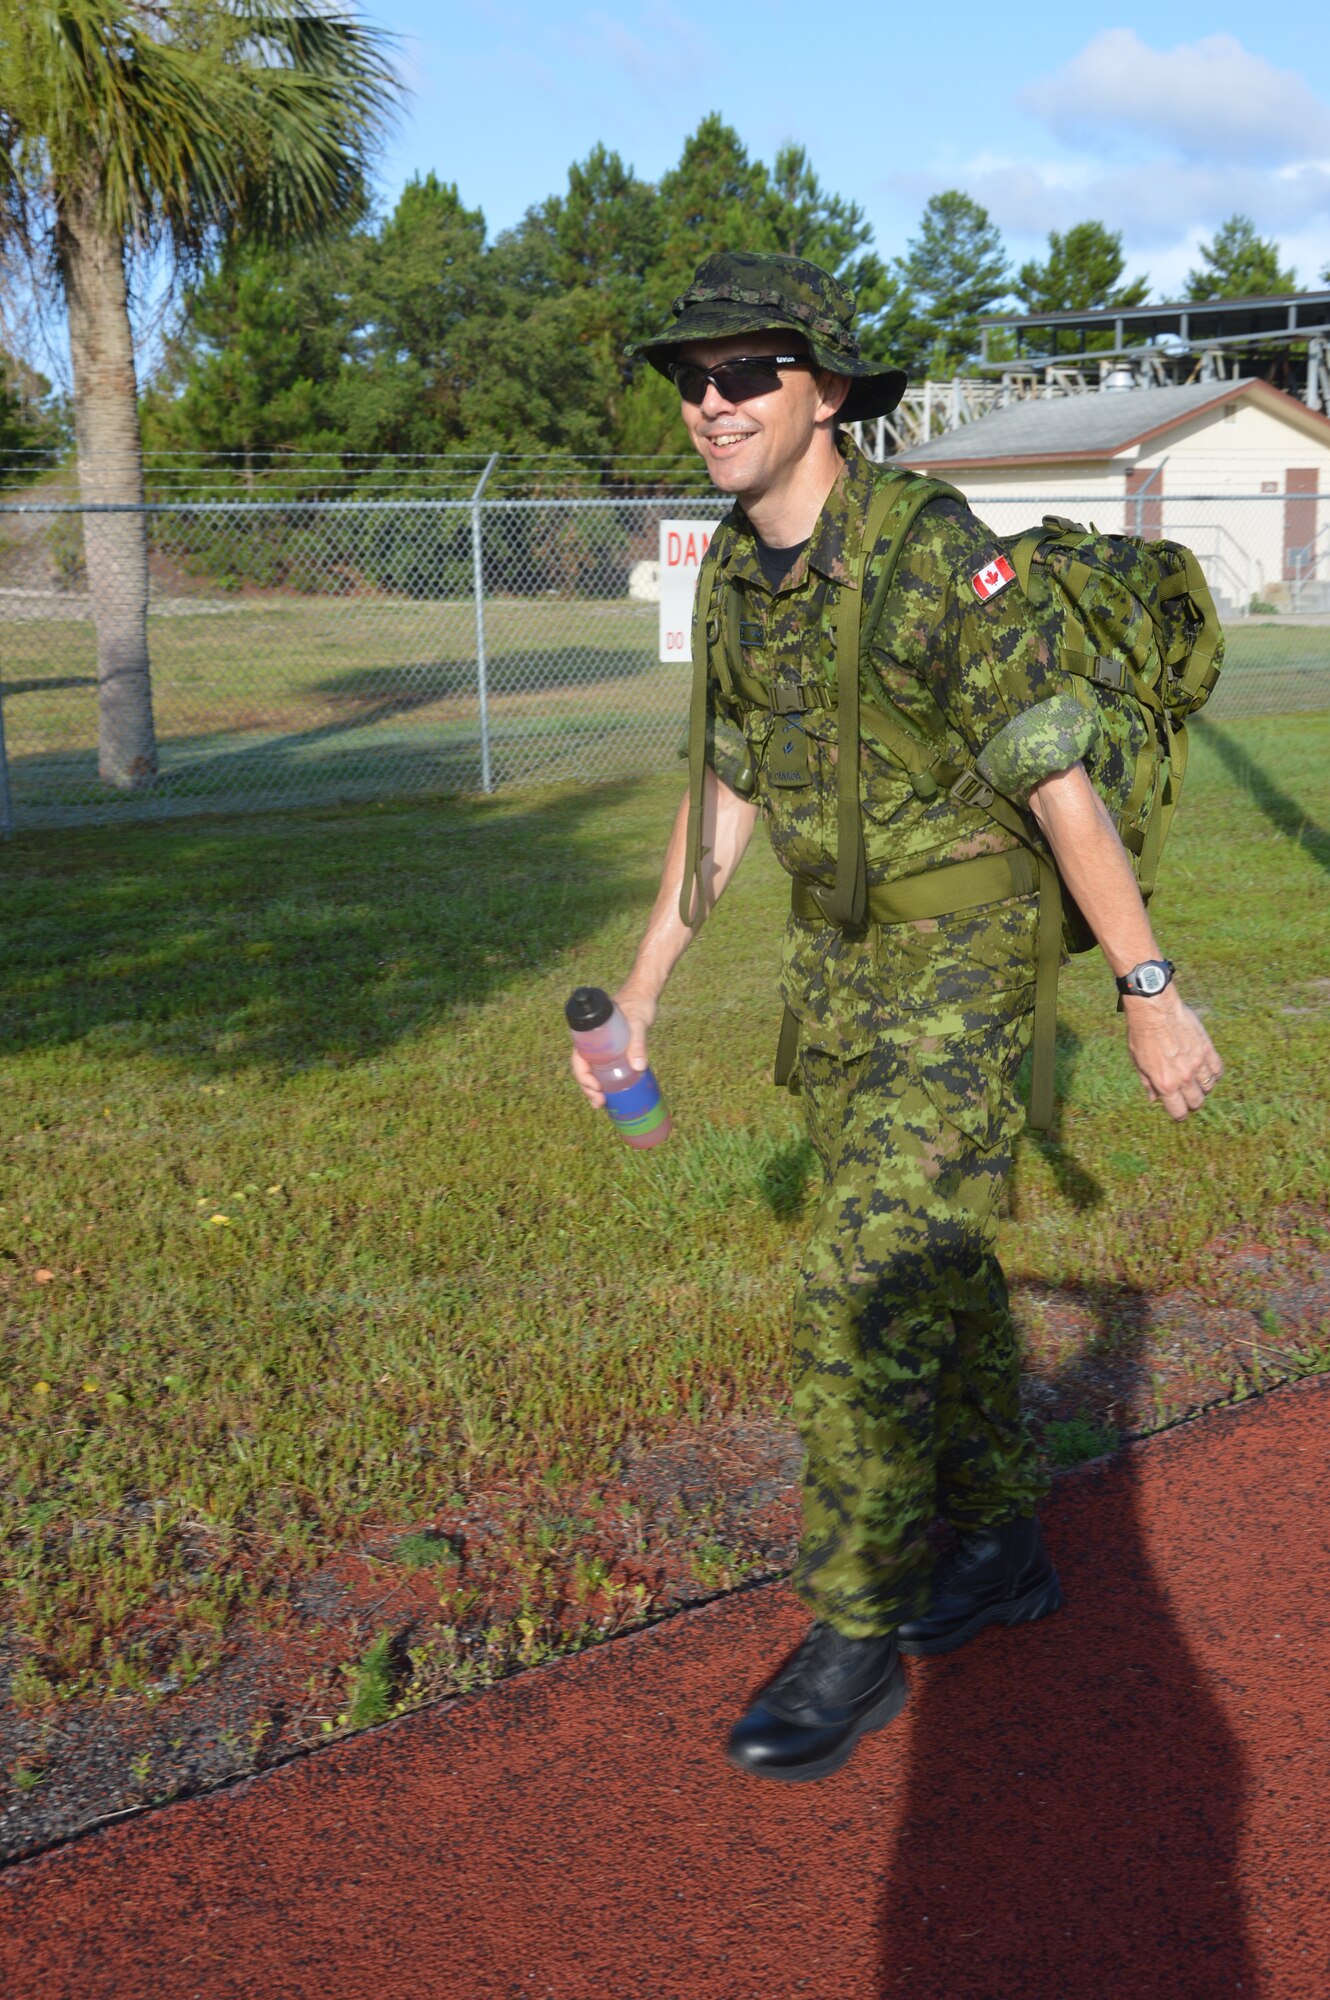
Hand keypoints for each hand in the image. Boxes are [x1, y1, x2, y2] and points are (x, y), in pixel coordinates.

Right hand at [568, 983, 658, 1109]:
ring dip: (594, 1088)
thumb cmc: (638, 1004)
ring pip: (592, 1070)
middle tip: (599, 1102)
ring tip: (601, 1104)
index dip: (583, 1077)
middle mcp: (592, 1042)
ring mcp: (602, 1046)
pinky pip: (604, 1067)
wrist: (644, 993)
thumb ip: (637, 1043)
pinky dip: (605, 1081)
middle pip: (583, 1068)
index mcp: (590, 1034)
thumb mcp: (638, 1024)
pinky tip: (611, 1093)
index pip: (578, 1059)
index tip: (596, 1088)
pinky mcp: (613, 1049)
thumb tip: (639, 1067)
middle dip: (588, 1088)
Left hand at [1123, 990, 1222, 1120]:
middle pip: (1197, 1102)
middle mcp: (1183, 1077)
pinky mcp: (1207, 1049)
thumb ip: (1148, 1083)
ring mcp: (1197, 1063)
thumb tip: (1154, 1099)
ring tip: (1195, 1081)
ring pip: (1209, 1087)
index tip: (1179, 1112)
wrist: (1154, 1011)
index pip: (1179, 1111)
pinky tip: (1206, 1069)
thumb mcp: (1138, 1062)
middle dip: (1192, 1102)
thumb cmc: (1141, 1036)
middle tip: (1187, 1096)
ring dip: (1203, 1087)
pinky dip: (1214, 1073)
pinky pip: (1218, 1070)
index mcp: (1165, 1084)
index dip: (1179, 1114)